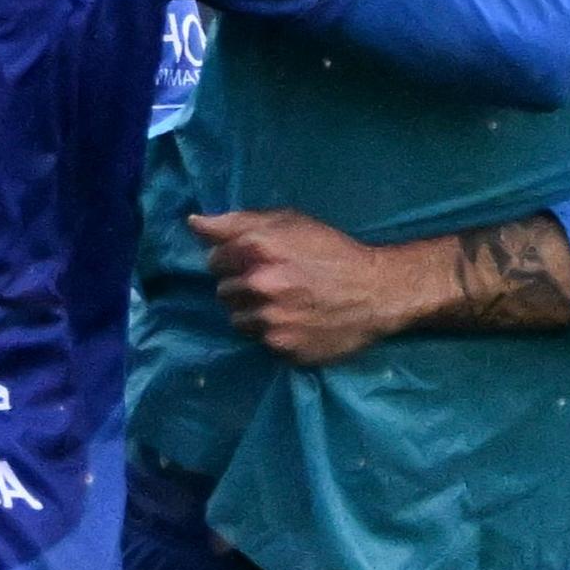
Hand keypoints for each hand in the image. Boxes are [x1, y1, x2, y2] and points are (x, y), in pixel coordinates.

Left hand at [189, 205, 449, 363]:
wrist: (376, 292)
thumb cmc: (332, 251)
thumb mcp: (290, 222)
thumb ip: (237, 222)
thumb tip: (193, 223)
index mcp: (257, 248)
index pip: (214, 260)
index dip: (233, 259)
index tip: (257, 261)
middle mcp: (259, 285)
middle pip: (223, 291)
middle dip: (242, 286)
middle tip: (275, 283)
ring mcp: (269, 320)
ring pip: (237, 320)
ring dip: (253, 312)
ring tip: (284, 304)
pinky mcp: (281, 348)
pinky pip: (260, 342)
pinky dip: (272, 333)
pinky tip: (295, 322)